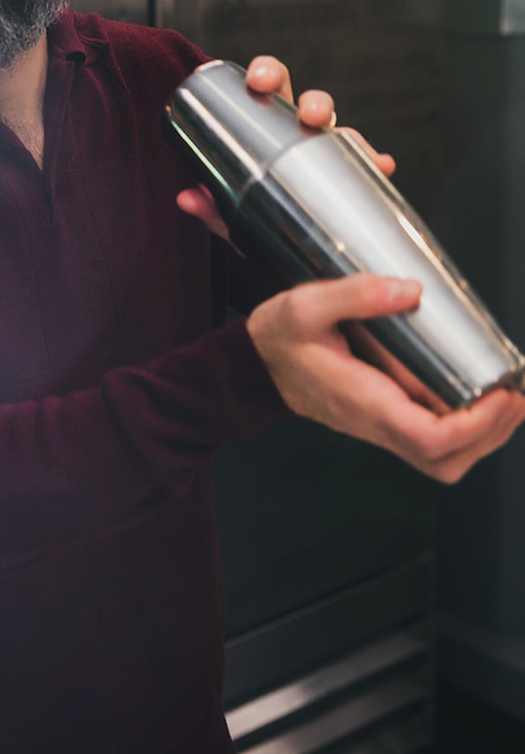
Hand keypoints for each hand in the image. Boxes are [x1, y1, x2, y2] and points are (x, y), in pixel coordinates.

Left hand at [176, 56, 393, 239]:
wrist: (279, 246)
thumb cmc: (253, 214)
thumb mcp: (231, 215)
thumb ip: (211, 208)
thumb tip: (185, 199)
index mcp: (269, 122)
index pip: (270, 85)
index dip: (267, 72)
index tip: (258, 80)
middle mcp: (301, 131)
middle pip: (312, 101)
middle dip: (315, 101)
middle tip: (309, 115)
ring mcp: (327, 152)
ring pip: (342, 132)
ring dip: (349, 132)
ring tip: (350, 142)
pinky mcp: (348, 174)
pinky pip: (363, 166)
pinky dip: (374, 163)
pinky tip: (383, 166)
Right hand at [248, 274, 524, 481]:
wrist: (255, 366)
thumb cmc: (278, 340)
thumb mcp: (302, 306)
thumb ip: (354, 294)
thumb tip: (410, 292)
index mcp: (362, 401)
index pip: (426, 438)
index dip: (474, 425)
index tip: (501, 393)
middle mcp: (375, 424)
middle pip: (444, 461)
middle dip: (491, 435)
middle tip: (516, 396)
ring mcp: (381, 428)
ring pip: (442, 460)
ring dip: (485, 437)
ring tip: (510, 399)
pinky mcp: (386, 421)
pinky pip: (434, 444)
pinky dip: (468, 430)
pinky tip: (481, 398)